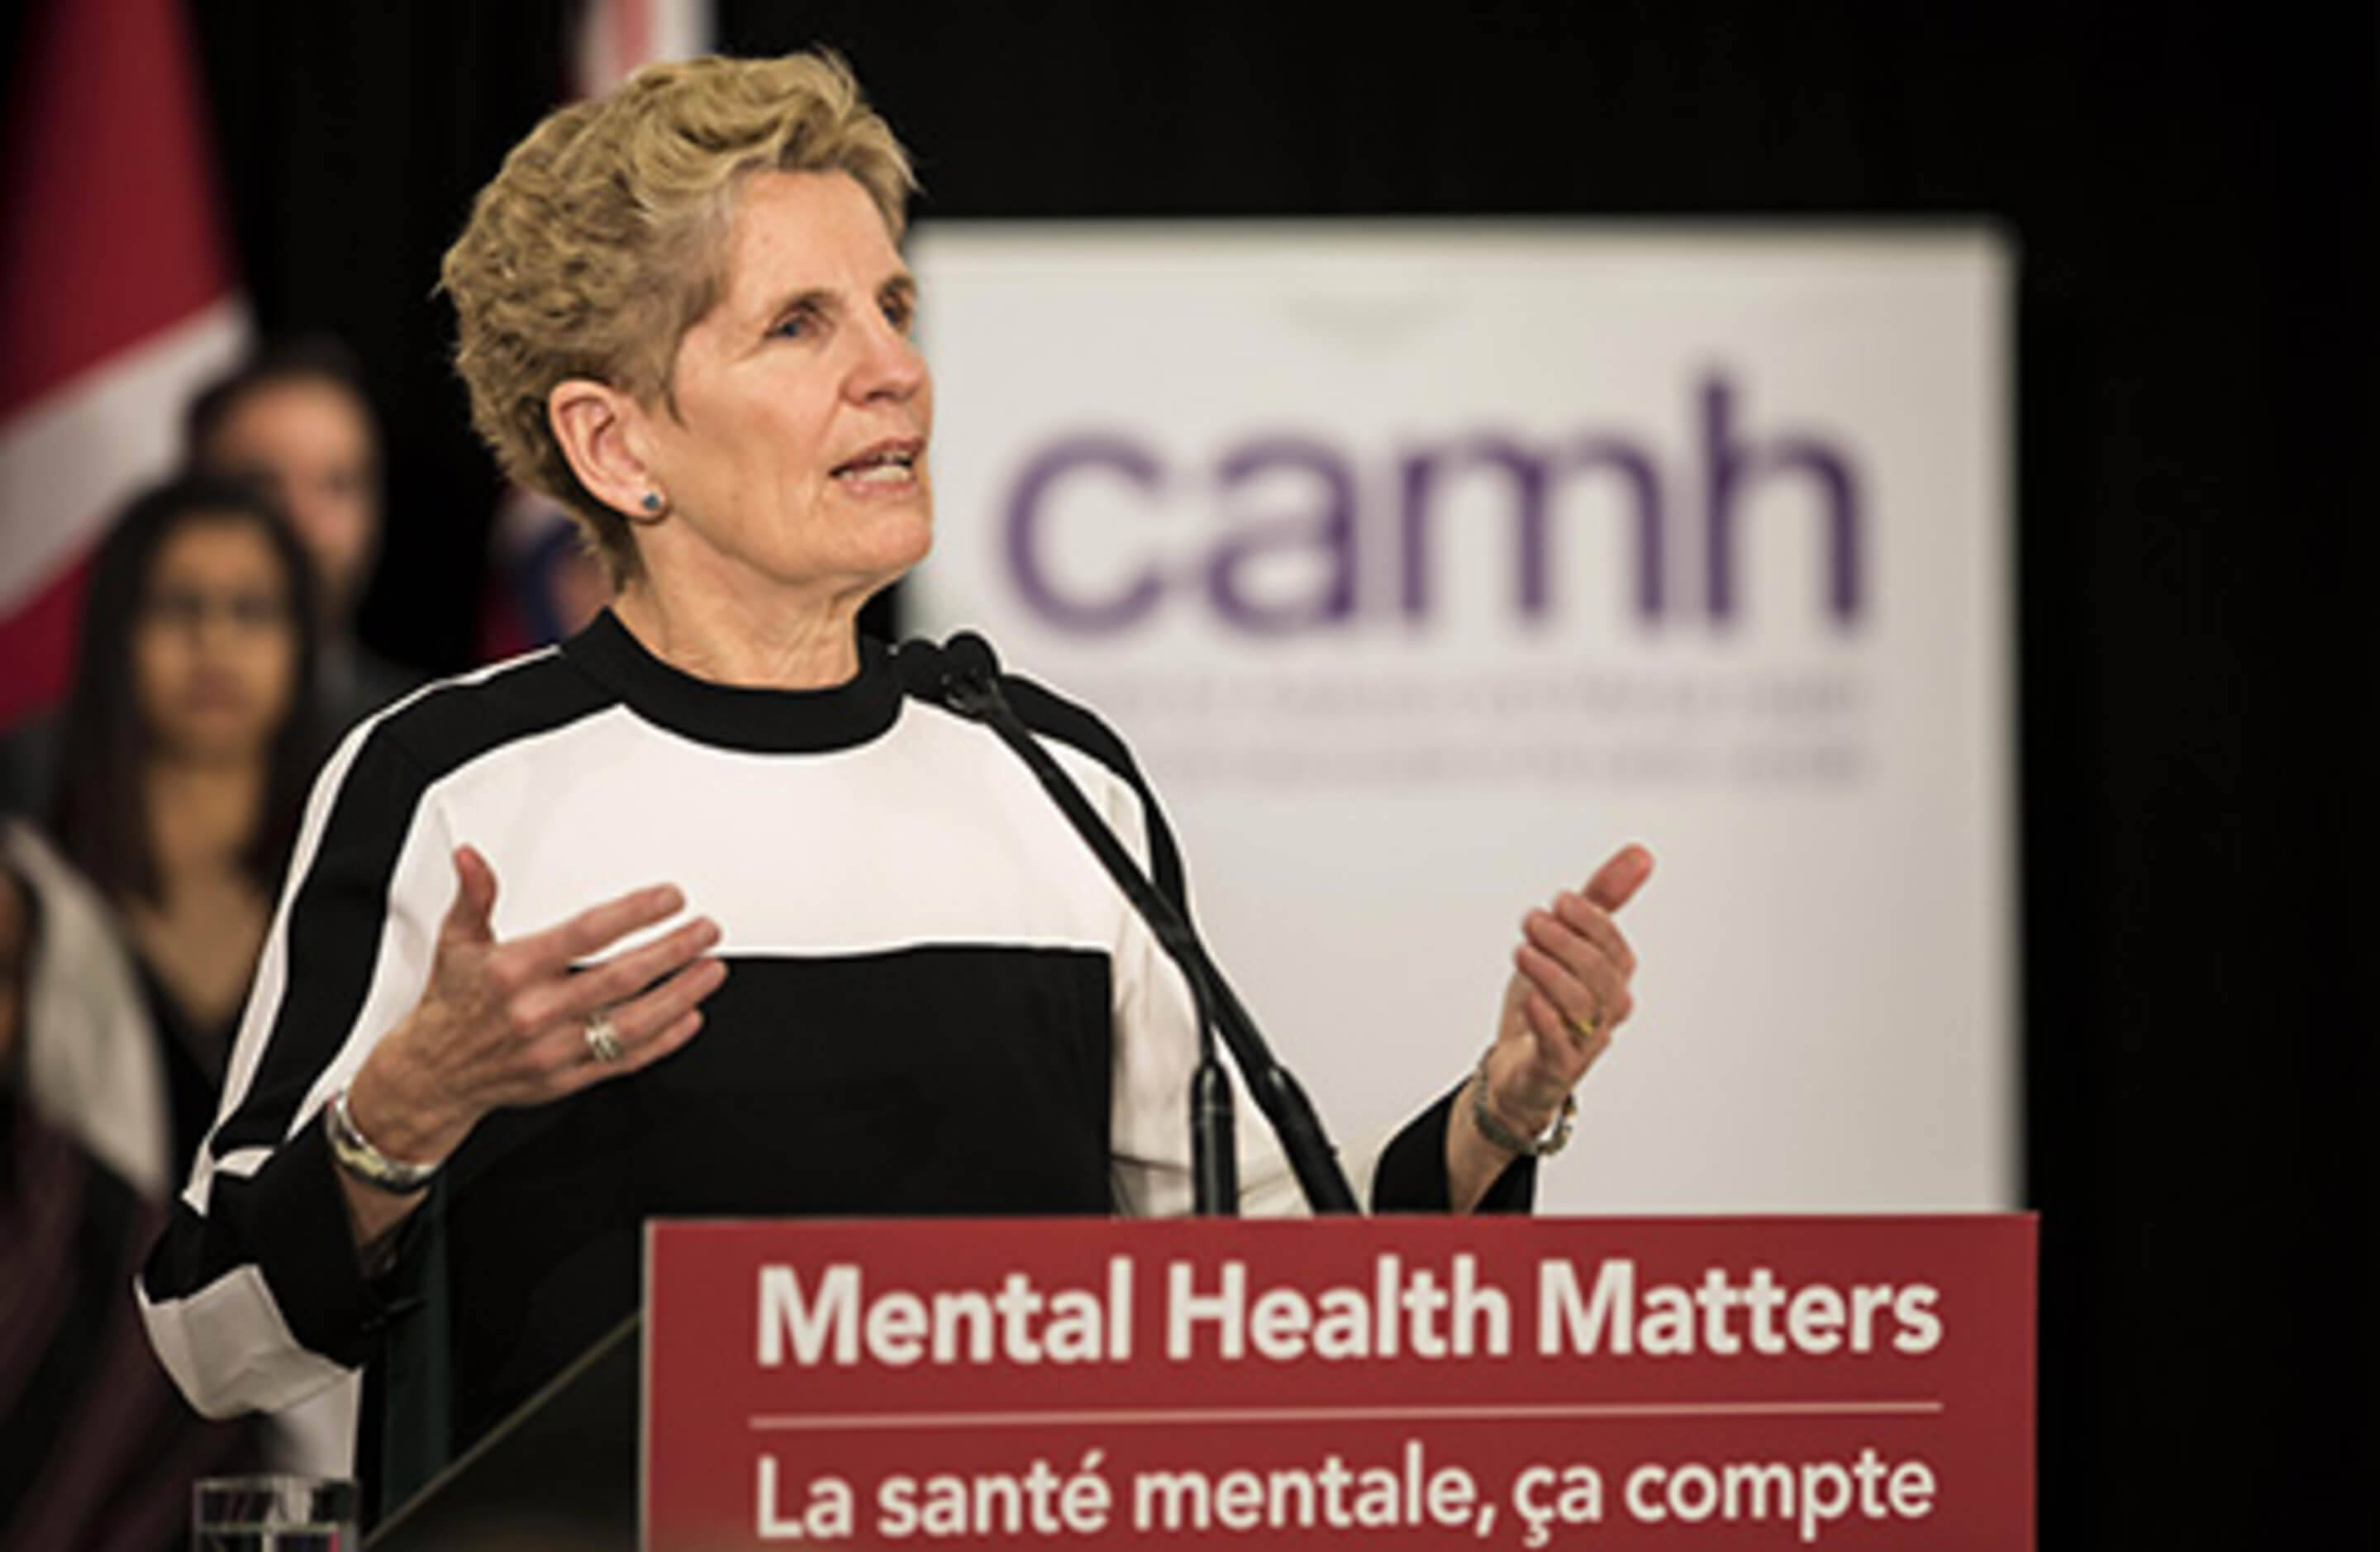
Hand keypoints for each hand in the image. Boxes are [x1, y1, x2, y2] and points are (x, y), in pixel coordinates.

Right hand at [348, 845, 727, 1165]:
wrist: (433, 1074)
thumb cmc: (452, 1004)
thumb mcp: (455, 942)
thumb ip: (474, 896)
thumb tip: (471, 858)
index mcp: (514, 971)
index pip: (587, 934)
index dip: (635, 913)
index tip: (669, 899)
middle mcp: (538, 1011)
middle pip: (621, 977)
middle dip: (673, 951)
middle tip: (706, 931)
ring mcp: (556, 1048)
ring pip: (632, 1023)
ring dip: (680, 995)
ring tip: (711, 970)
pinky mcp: (567, 1078)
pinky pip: (625, 1060)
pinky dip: (664, 1041)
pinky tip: (690, 1017)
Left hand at [1479, 844, 1653, 1142]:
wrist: (1517, 1068)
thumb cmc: (1547, 1001)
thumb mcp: (1566, 943)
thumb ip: (1601, 900)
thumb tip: (1641, 853)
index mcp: (1613, 979)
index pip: (1614, 947)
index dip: (1590, 921)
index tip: (1559, 901)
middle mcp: (1606, 1012)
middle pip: (1599, 975)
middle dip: (1566, 942)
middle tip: (1531, 920)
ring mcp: (1583, 1042)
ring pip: (1580, 1006)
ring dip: (1549, 973)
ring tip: (1522, 951)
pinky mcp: (1556, 1067)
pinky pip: (1560, 1047)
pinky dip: (1547, 1021)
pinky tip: (1530, 998)